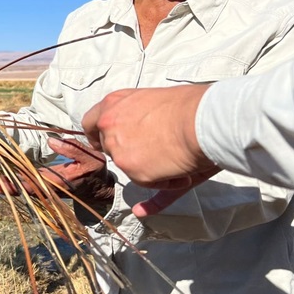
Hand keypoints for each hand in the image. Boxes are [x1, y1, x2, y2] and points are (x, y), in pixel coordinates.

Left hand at [0, 137, 112, 222]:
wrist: (98, 190)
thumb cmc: (96, 172)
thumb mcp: (91, 158)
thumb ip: (72, 149)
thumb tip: (51, 140)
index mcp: (53, 183)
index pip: (26, 184)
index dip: (7, 184)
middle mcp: (41, 187)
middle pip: (11, 186)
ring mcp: (37, 186)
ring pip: (9, 185)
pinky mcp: (35, 182)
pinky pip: (14, 181)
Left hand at [81, 86, 220, 216]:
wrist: (202, 119)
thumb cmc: (188, 106)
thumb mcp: (150, 100)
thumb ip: (134, 114)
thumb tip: (137, 129)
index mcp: (112, 105)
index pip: (90, 124)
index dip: (98, 136)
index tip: (105, 143)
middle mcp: (109, 127)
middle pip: (111, 149)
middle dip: (131, 153)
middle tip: (158, 149)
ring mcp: (120, 152)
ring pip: (131, 168)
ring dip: (152, 167)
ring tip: (178, 155)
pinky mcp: (135, 173)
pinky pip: (148, 185)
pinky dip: (162, 188)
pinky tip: (161, 192)